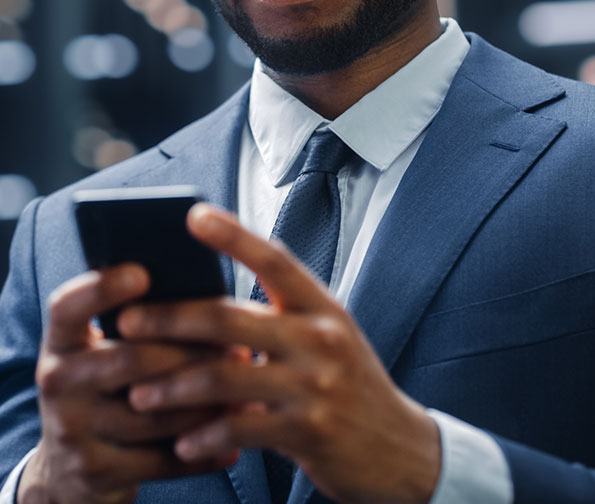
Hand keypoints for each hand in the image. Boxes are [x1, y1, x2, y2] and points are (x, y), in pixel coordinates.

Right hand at [19, 264, 237, 503]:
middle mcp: (57, 381)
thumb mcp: (100, 347)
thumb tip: (198, 285)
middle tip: (236, 346)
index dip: (101, 288)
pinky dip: (200, 451)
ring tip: (245, 388)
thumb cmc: (104, 384)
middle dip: (190, 353)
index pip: (68, 306)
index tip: (142, 274)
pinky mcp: (94, 470)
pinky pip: (158, 460)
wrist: (67, 467)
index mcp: (61, 341)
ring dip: (204, 402)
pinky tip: (232, 441)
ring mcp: (71, 430)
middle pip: (130, 359)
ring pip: (152, 412)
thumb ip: (134, 321)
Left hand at [119, 205, 441, 503]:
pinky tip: (182, 440)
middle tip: (126, 322)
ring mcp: (315, 385)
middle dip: (170, 319)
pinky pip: (241, 430)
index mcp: (321, 306)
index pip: (274, 259)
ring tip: (137, 392)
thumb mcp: (327, 335)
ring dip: (173, 386)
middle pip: (230, 318)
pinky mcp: (308, 432)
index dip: (233, 235)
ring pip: (225, 376)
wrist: (399, 448)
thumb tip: (209, 300)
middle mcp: (320, 338)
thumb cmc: (349, 383)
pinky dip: (205, 435)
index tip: (192, 216)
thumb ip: (280, 314)